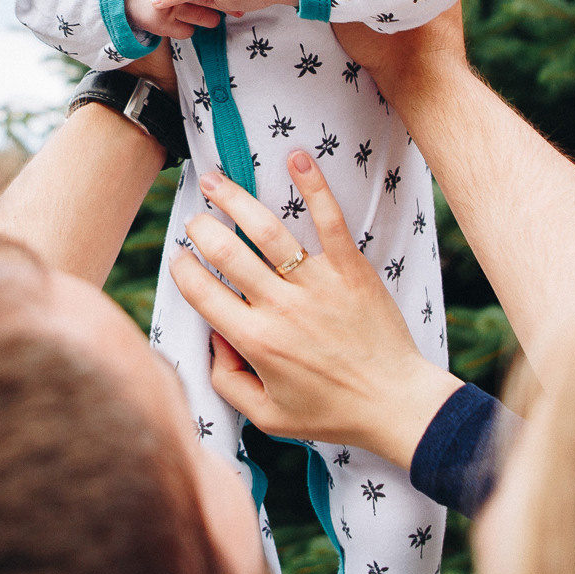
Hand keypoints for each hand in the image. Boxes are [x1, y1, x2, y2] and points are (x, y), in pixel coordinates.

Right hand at [170, 153, 461, 466]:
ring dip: (234, 199)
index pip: (202, 293)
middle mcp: (282, 308)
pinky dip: (313, 187)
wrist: (396, 403)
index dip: (181, 269)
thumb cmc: (331, 413)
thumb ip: (226, 381)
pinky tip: (296, 157)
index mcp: (257, 342)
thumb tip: (213, 339)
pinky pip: (330, 221)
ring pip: (267, 231)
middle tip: (194, 220)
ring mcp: (317, 285)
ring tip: (213, 180)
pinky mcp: (351, 270)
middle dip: (200, 229)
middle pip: (226, 253)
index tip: (178, 258)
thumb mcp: (267, 417)